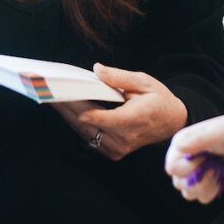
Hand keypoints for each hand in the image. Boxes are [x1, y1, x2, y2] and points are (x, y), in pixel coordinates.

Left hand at [52, 65, 186, 160]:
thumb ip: (119, 77)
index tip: (64, 99)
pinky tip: (67, 110)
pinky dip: (78, 124)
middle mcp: (126, 138)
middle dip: (68, 108)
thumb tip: (97, 70)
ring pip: (85, 133)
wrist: (172, 123)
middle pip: (88, 125)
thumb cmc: (158, 100)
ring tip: (53, 99)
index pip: (103, 119)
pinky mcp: (114, 152)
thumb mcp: (143, 82)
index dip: (82, 110)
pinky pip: (90, 137)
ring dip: (69, 116)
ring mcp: (119, 148)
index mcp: (136, 119)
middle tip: (50, 92)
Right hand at [164, 110, 223, 203]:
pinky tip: (222, 178)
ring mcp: (196, 172)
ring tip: (219, 172)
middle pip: (178, 184)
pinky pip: (203, 198)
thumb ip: (197, 140)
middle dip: (198, 179)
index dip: (188, 168)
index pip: (172, 168)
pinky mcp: (208, 182)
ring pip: (189, 194)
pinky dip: (213, 191)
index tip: (206, 156)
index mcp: (181, 145)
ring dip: (206, 187)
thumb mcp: (216, 133)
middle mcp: (185, 159)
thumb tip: (178, 147)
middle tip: (215, 166)